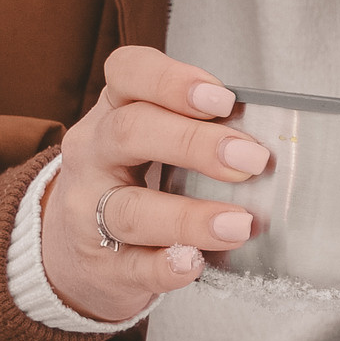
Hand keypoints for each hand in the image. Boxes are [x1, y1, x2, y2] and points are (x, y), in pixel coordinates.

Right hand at [41, 46, 270, 323]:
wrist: (78, 254)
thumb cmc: (132, 184)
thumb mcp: (151, 142)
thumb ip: (196, 131)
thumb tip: (261, 141)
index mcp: (113, 111)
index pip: (126, 73)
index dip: (171, 81)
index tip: (221, 98)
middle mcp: (93, 154)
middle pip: (130, 133)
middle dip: (194, 144)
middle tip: (251, 160)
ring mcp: (89, 212)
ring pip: (130, 209)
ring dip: (189, 216)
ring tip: (238, 225)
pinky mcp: (101, 266)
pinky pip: (133, 266)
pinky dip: (165, 266)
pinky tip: (194, 262)